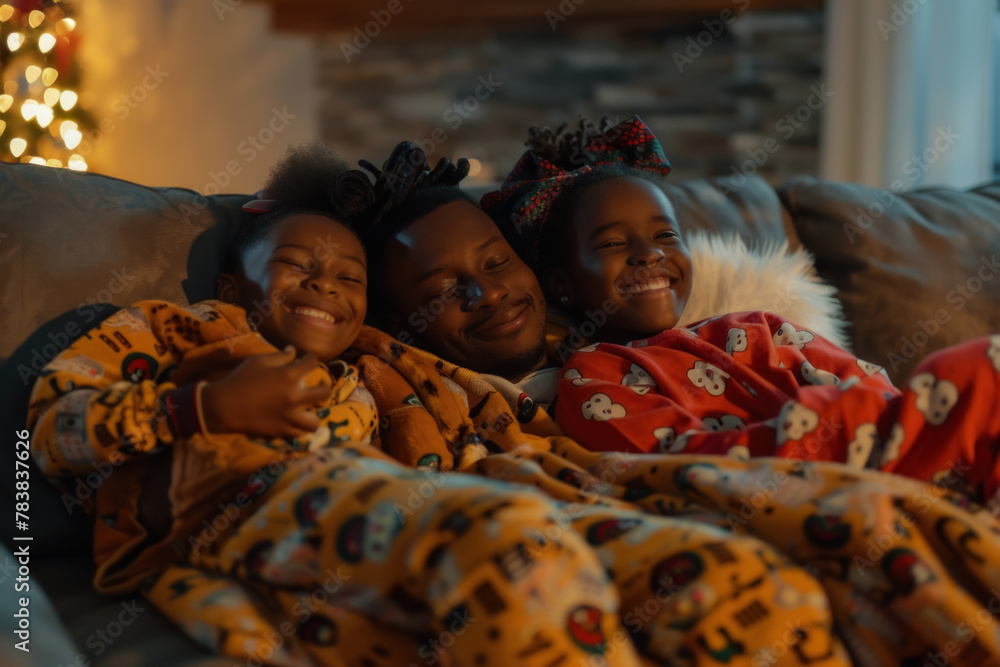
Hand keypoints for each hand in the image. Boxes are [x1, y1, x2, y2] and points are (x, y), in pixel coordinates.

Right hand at [200, 347, 330, 438]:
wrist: (223, 406)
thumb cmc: (240, 379)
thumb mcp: (258, 361)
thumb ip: (280, 356)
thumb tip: (294, 352)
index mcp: (289, 376)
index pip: (313, 363)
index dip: (311, 359)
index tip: (307, 360)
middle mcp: (295, 397)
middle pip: (324, 393)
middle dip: (323, 387)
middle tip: (315, 387)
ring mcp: (289, 416)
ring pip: (315, 421)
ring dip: (314, 414)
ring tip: (308, 409)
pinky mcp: (282, 430)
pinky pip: (301, 433)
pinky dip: (301, 427)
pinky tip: (296, 420)